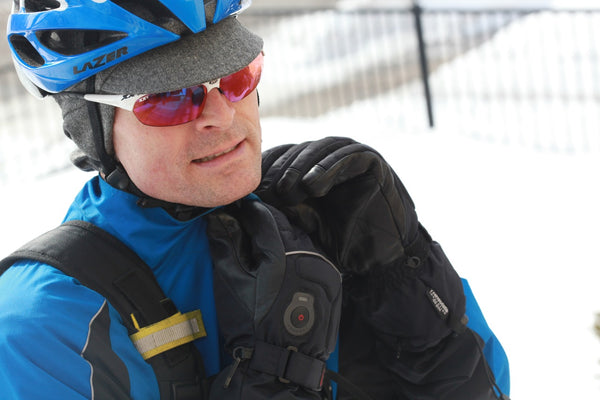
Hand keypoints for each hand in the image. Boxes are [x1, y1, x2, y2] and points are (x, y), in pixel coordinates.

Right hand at [206, 198, 341, 398]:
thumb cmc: (252, 323)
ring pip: (301, 239)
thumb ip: (226, 245)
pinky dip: (298, 254)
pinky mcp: (332, 281)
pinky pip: (313, 256)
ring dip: (283, 237)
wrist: (282, 361)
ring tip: (265, 247)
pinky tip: (285, 265)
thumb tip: (218, 218)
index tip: (237, 210)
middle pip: (285, 224)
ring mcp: (324, 268)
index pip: (264, 216)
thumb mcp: (232, 283)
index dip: (248, 211)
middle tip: (248, 226)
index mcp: (282, 251)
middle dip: (266, 222)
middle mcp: (309, 254)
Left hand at [258, 136, 423, 274]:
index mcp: (310, 168)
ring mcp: (351, 156)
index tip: (252, 188)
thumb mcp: (303, 224)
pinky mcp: (371, 161)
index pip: (283, 156)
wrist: (379, 255)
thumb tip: (248, 201)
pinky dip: (328, 167)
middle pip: (298, 150)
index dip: (266, 168)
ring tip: (287, 189)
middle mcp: (329, 158)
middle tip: (268, 190)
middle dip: (280, 169)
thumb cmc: (339, 240)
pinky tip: (313, 186)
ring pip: (320, 149)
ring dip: (300, 166)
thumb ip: (282, 209)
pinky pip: (348, 156)